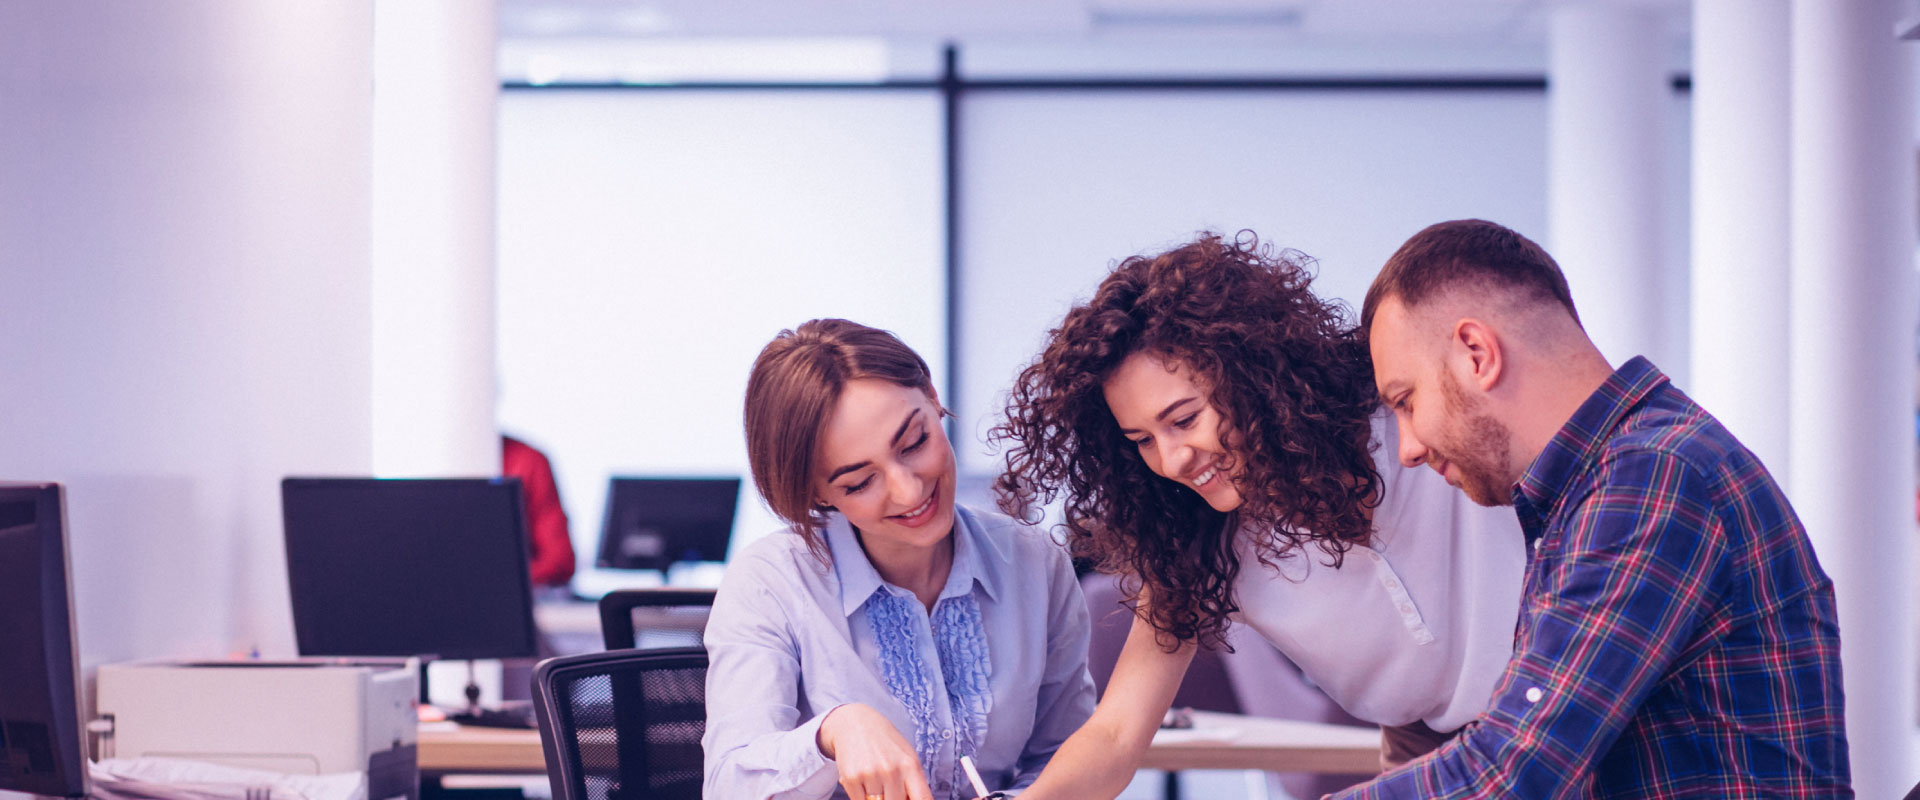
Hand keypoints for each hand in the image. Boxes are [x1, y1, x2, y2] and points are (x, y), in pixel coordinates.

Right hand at [817, 703, 933, 799]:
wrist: (855, 724)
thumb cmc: (885, 743)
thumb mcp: (907, 757)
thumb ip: (915, 783)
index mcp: (910, 765)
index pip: (922, 799)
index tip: (910, 799)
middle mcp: (891, 770)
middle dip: (893, 798)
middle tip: (888, 785)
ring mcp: (870, 774)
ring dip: (876, 797)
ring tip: (875, 779)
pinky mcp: (851, 778)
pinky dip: (861, 796)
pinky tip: (863, 779)